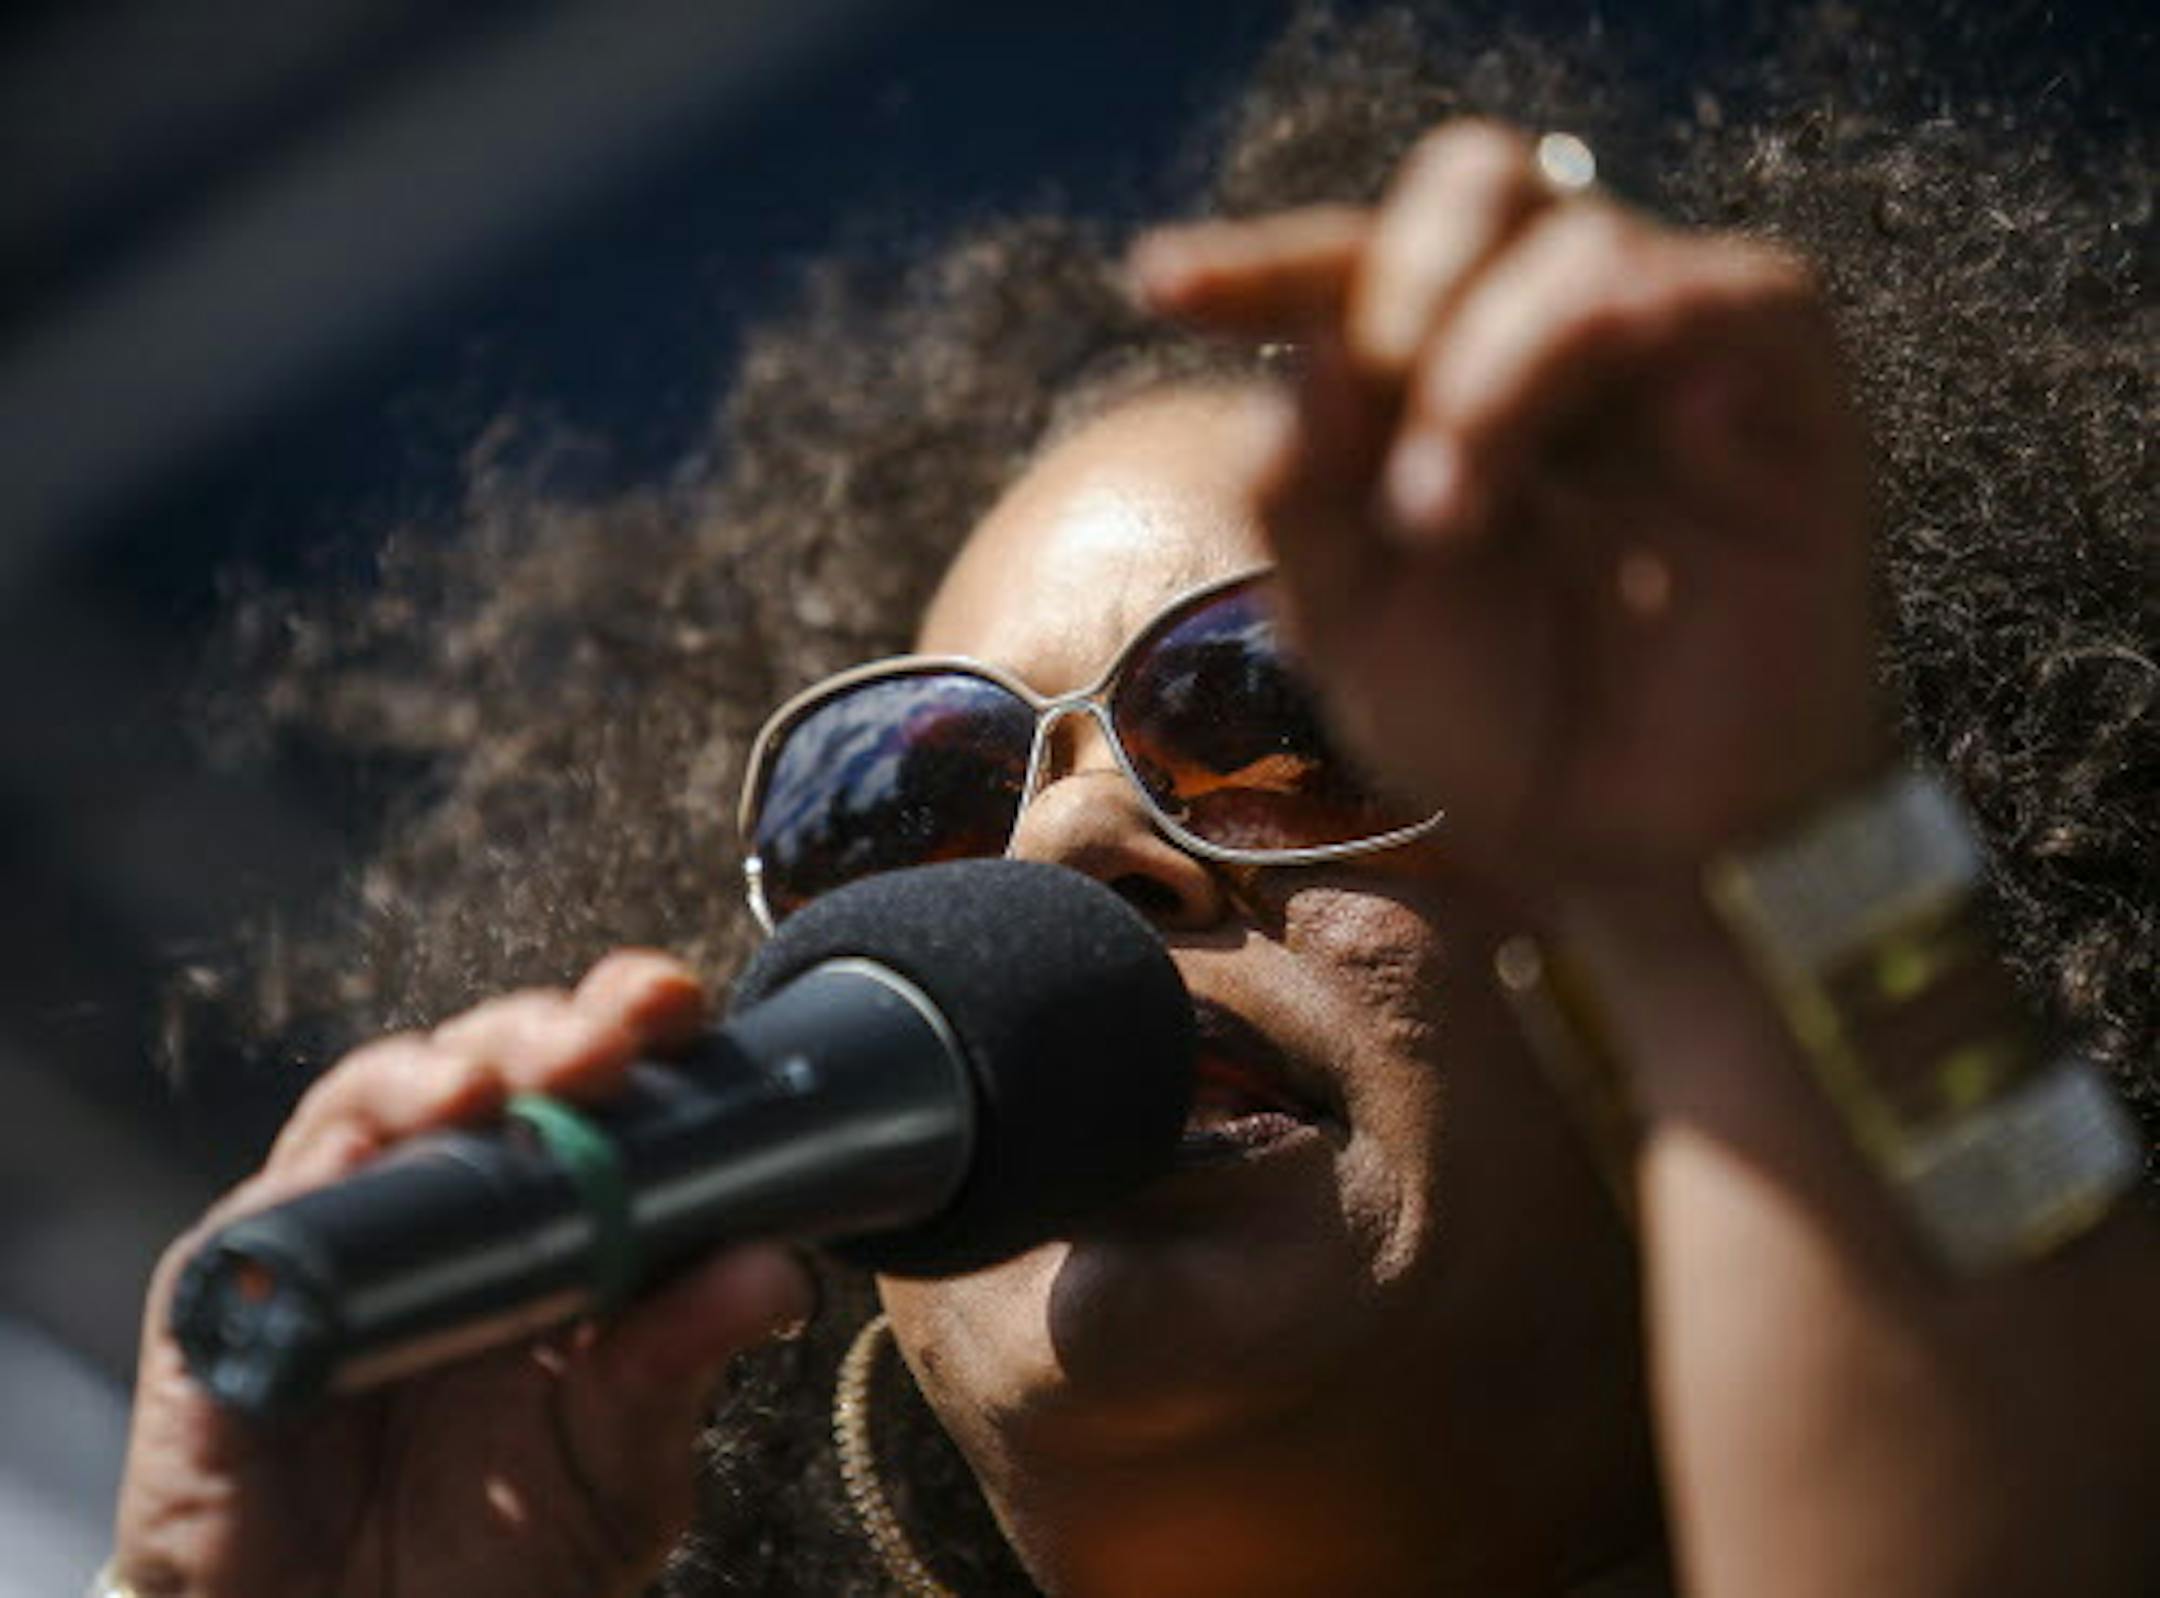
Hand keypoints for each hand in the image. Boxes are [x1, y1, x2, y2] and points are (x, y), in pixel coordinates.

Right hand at [113, 952, 813, 1597]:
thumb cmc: (490, 1560)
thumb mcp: (617, 1466)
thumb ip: (679, 1367)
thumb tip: (779, 1269)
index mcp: (560, 1223)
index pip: (602, 1087)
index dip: (635, 1024)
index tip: (676, 1005)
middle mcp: (451, 1207)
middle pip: (496, 1065)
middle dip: (547, 1031)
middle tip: (602, 1044)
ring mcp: (342, 1236)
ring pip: (377, 1099)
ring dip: (437, 1072)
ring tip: (489, 1089)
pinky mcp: (235, 1292)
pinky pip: (269, 1206)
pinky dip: (319, 1170)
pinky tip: (368, 1156)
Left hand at [1134, 122, 1889, 881]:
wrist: (1637, 852)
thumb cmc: (1500, 733)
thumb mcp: (1349, 623)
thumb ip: (1304, 490)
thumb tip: (1305, 351)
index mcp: (1453, 379)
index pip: (1363, 263)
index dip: (1264, 259)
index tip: (1158, 287)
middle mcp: (1563, 340)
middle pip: (1477, 185)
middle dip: (1389, 275)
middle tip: (1351, 395)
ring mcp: (1677, 352)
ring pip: (1570, 242)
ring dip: (1469, 371)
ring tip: (1429, 516)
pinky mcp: (1780, 382)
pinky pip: (1698, 294)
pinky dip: (1579, 356)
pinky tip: (1511, 476)